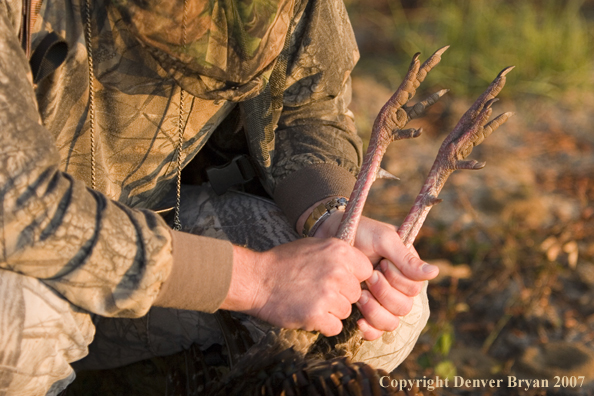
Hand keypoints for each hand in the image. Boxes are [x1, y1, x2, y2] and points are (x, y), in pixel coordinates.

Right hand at [221, 237, 372, 336]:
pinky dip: (323, 325)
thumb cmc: (283, 262)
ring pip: (346, 312)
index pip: (366, 271)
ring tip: (310, 300)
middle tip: (319, 291)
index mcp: (339, 251)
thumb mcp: (313, 245)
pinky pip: (335, 327)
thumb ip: (338, 255)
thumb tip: (357, 267)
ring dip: (332, 311)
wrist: (256, 279)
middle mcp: (337, 271)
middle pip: (357, 294)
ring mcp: (328, 294)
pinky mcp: (317, 315)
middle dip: (342, 296)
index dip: (353, 278)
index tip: (340, 281)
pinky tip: (308, 313)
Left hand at [313, 208, 438, 339]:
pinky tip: (359, 319)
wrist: (331, 236)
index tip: (382, 263)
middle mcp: (397, 289)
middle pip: (404, 308)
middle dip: (384, 293)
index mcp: (407, 271)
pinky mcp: (366, 311)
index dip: (397, 280)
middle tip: (369, 276)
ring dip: (375, 310)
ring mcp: (382, 301)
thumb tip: (435, 273)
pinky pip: (376, 332)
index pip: (414, 289)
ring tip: (361, 294)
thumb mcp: (383, 240)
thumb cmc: (360, 233)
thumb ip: (406, 258)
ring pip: (391, 322)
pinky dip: (370, 329)